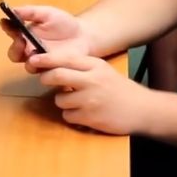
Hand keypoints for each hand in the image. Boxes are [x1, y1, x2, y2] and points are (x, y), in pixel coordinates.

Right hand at [1, 5, 92, 71]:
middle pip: (14, 54)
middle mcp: (29, 50)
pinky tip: (49, 60)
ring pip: (28, 66)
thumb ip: (30, 12)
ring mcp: (40, 62)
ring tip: (34, 53)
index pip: (11, 32)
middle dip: (15, 49)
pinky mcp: (52, 70)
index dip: (7, 28)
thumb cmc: (63, 23)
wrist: (83, 36)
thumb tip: (13, 9)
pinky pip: (45, 73)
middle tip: (20, 41)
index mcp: (25, 34)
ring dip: (29, 60)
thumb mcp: (47, 13)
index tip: (5, 22)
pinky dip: (46, 67)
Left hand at [29, 53, 150, 134]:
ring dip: (62, 101)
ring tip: (76, 101)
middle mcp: (92, 80)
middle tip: (45, 80)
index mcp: (96, 66)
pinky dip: (71, 115)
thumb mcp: (104, 71)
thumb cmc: (120, 89)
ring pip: (59, 99)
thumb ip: (83, 68)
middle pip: (57, 75)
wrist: (142, 109)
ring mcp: (90, 100)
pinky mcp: (90, 117)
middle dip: (46, 78)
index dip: (46, 59)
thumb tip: (54, 67)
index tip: (33, 60)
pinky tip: (84, 113)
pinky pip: (68, 116)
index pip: (66, 59)